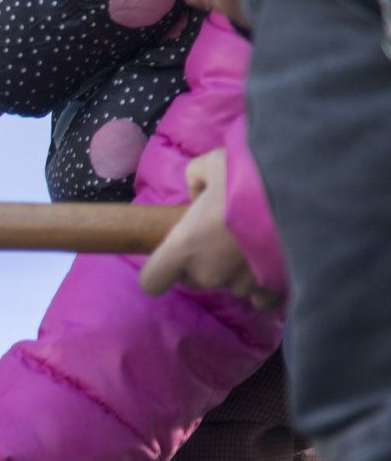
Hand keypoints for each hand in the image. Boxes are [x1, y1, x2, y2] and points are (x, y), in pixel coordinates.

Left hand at [139, 149, 279, 308]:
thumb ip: (196, 178)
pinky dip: (266, 283)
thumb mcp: (214, 163)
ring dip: (238, 269)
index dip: (161, 269)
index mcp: (184, 248)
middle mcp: (208, 273)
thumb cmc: (252, 174)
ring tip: (261, 238)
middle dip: (204, 262)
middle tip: (227, 233)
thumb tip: (198, 193)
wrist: (308, 188)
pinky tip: (276, 260)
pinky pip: (260, 297)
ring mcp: (241, 286)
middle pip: (194, 279)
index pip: (152, 282)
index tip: (174, 255)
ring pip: (230, 285)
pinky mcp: (272, 291)